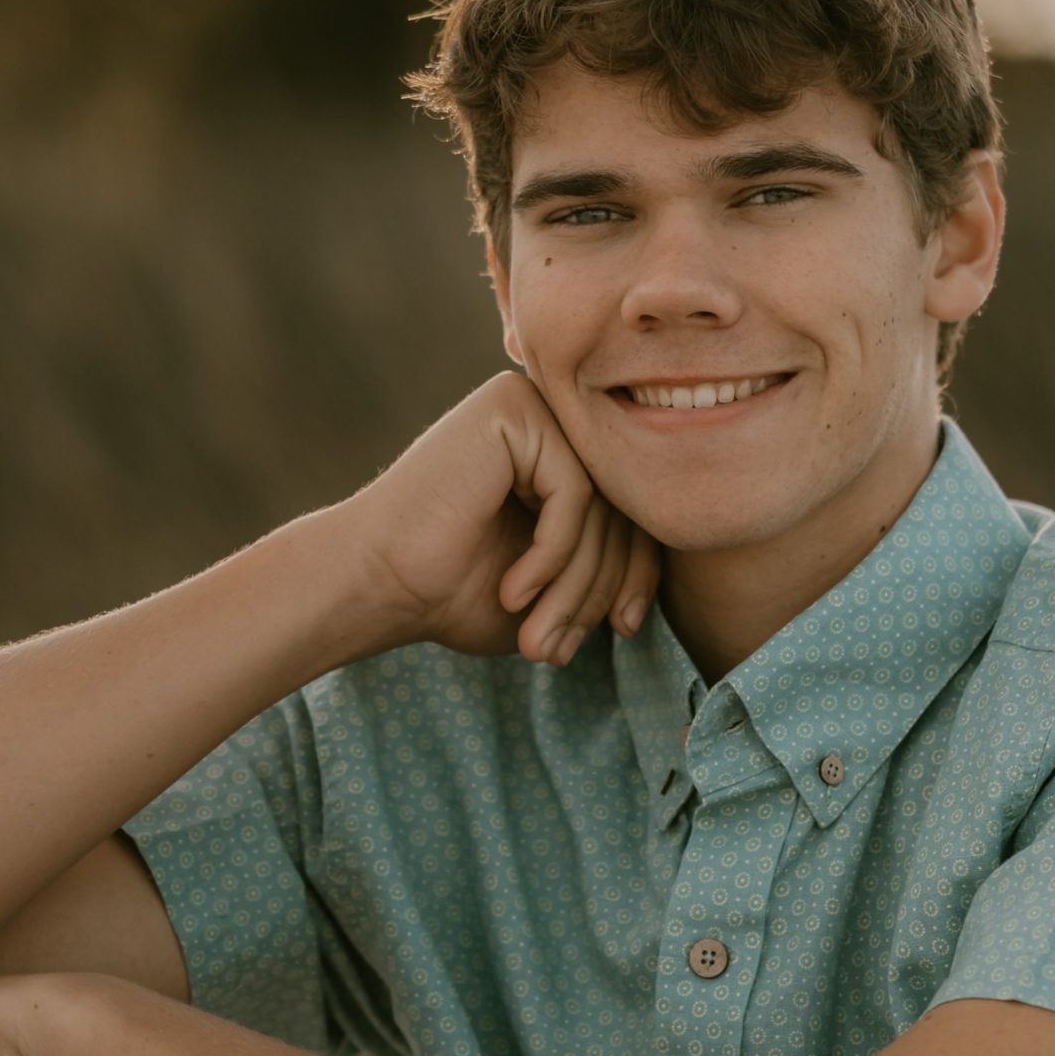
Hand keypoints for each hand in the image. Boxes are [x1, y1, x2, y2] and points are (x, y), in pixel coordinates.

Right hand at [335, 373, 660, 665]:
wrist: (377, 584)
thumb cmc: (454, 591)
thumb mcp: (556, 588)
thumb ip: (609, 567)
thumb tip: (678, 563)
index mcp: (564, 453)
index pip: (634, 511)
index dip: (637, 575)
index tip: (624, 631)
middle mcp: (554, 417)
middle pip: (622, 508)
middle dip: (598, 591)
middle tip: (560, 650)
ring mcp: (534, 405)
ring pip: (603, 505)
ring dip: (575, 587)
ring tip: (538, 638)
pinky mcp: (514, 410)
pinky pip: (574, 493)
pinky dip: (552, 556)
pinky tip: (514, 591)